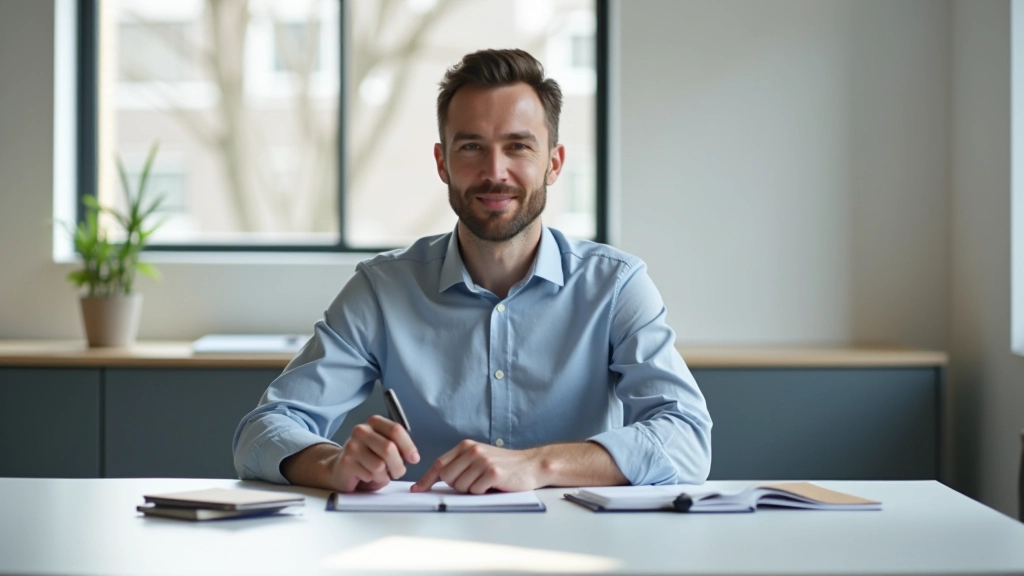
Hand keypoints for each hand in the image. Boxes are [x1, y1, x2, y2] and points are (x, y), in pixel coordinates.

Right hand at [335, 415, 419, 492]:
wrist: (341, 469)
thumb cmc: (368, 458)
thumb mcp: (385, 447)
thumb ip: (399, 447)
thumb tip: (413, 457)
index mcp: (375, 422)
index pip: (396, 430)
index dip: (408, 446)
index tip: (414, 459)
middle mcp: (361, 430)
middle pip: (389, 448)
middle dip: (398, 466)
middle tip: (397, 472)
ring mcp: (352, 445)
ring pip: (380, 465)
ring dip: (384, 475)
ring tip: (379, 474)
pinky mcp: (346, 462)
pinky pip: (369, 475)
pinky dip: (373, 480)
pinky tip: (366, 475)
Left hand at [411, 439, 542, 493]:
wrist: (531, 465)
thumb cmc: (504, 465)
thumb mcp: (478, 458)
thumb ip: (459, 465)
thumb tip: (435, 481)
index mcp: (466, 446)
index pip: (439, 464)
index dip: (426, 479)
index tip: (417, 490)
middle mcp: (472, 451)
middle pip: (447, 478)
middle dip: (457, 485)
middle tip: (474, 482)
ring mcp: (482, 460)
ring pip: (460, 487)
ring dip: (471, 490)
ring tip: (485, 482)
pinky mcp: (492, 472)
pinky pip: (475, 491)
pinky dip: (482, 492)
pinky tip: (493, 485)